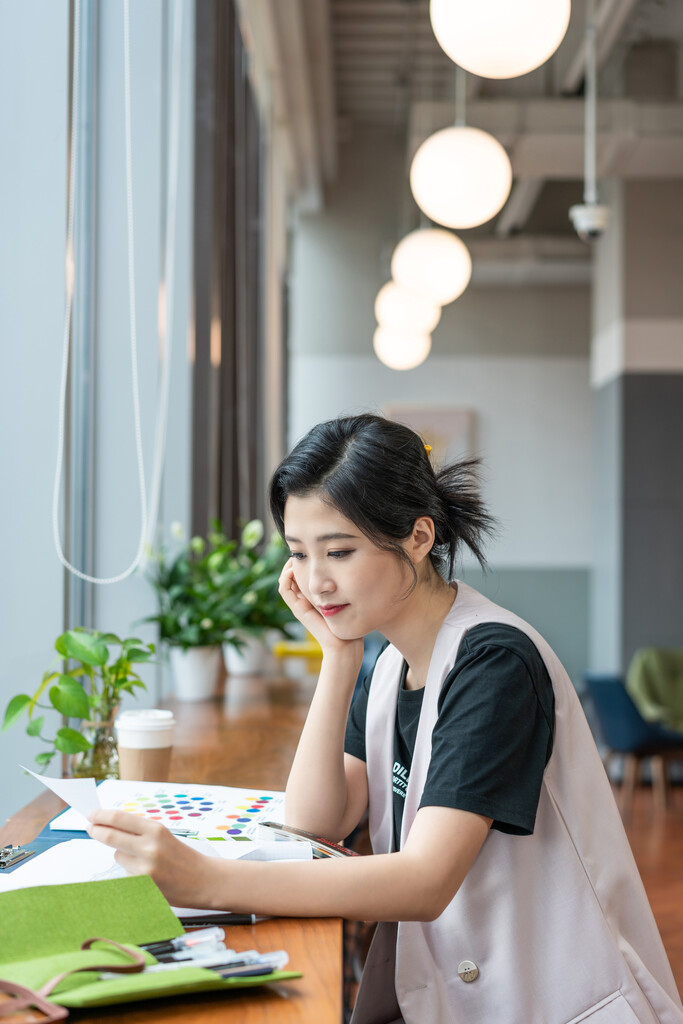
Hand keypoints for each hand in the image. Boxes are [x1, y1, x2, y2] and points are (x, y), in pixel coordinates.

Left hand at [87, 809, 220, 908]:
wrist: (202, 880)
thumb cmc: (182, 856)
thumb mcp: (163, 835)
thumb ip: (138, 830)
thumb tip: (109, 824)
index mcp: (156, 829)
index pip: (119, 819)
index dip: (101, 816)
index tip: (91, 815)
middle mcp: (149, 847)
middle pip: (110, 836)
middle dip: (96, 831)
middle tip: (90, 828)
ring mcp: (145, 868)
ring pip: (117, 856)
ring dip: (122, 854)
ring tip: (144, 860)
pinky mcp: (142, 886)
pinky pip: (125, 873)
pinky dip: (131, 872)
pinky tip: (148, 875)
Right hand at [278, 559, 362, 665]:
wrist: (344, 646)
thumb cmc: (351, 624)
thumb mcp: (348, 598)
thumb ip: (346, 586)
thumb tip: (354, 565)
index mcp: (315, 596)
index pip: (303, 574)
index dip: (305, 560)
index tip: (313, 549)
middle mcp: (305, 599)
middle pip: (292, 575)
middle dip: (296, 560)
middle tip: (302, 547)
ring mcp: (300, 605)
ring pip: (285, 581)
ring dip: (288, 566)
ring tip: (295, 555)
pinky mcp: (298, 609)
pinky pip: (284, 590)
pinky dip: (285, 578)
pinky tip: (293, 568)